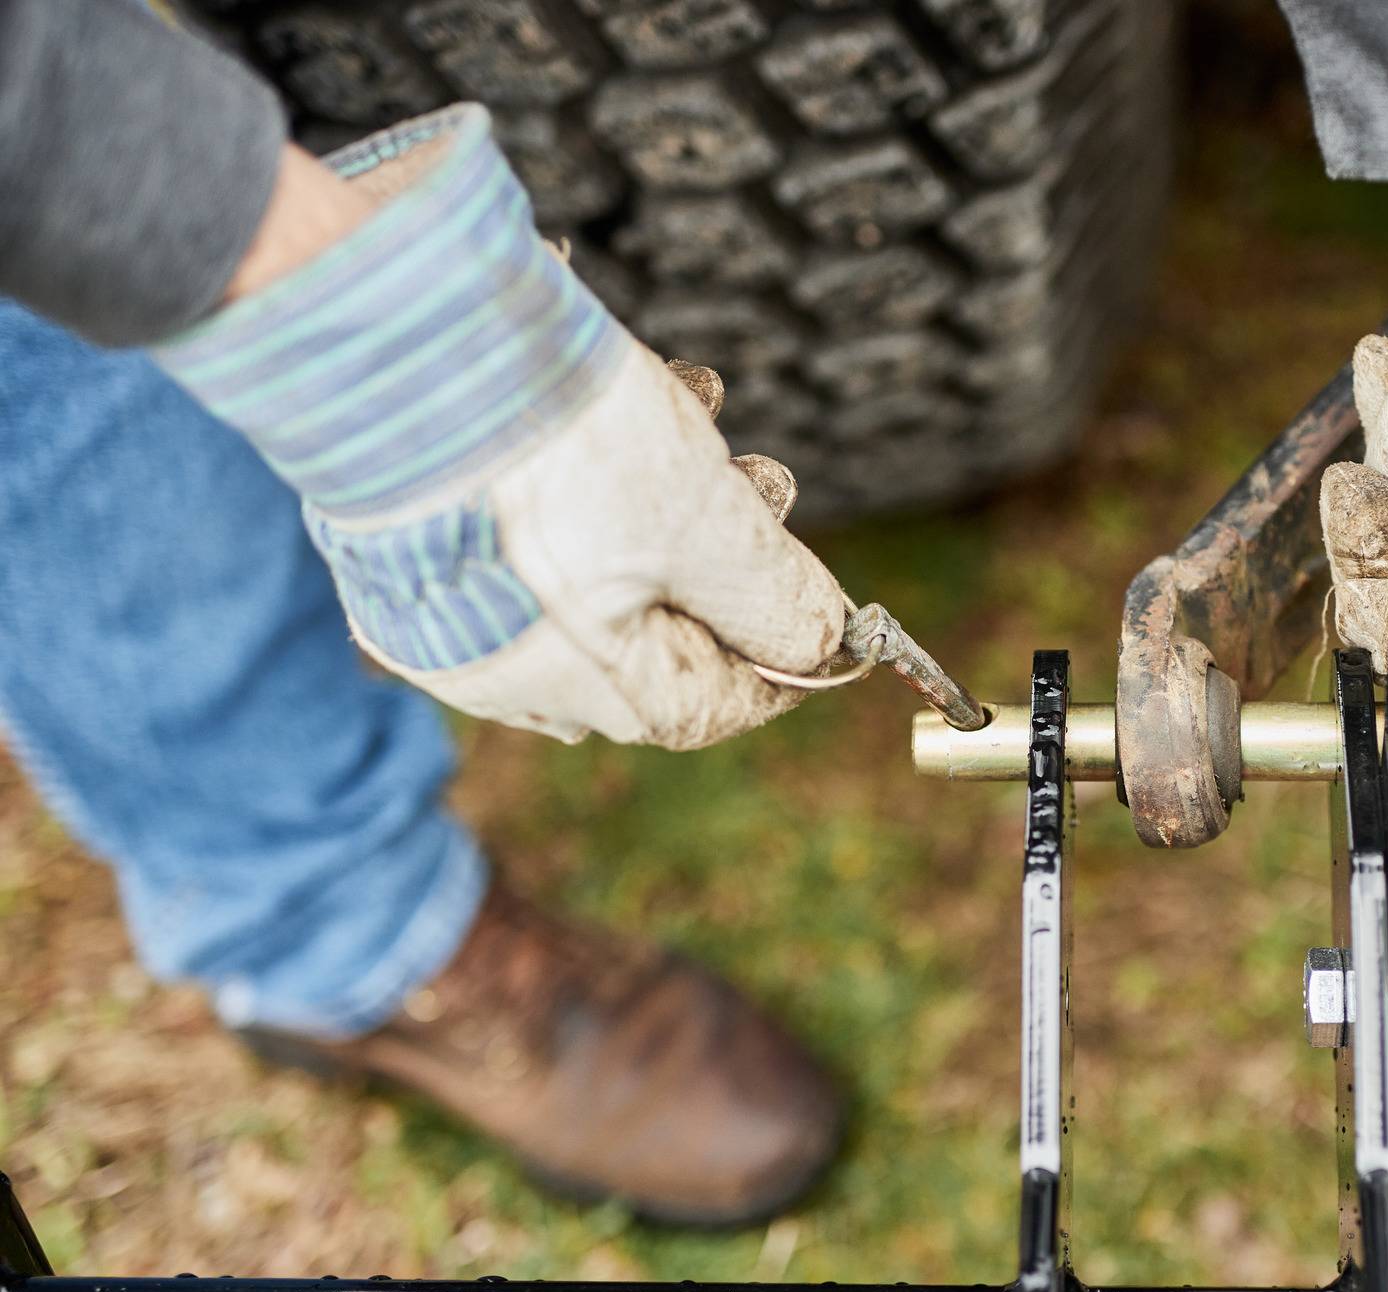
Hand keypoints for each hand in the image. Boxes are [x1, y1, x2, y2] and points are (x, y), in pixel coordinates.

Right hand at [155, 105, 842, 748]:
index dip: (780, 663)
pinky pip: (526, 521)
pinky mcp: (406, 525)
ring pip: (597, 563)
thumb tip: (821, 645)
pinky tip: (632, 386)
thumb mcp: (704, 524)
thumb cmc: (551, 440)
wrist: (384, 317)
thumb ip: (771, 597)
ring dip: (671, 490)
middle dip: (727, 552)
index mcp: (569, 683)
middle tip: (770, 480)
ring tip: (706, 405)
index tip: (832, 618)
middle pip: (652, 629)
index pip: (702, 708)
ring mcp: (440, 596)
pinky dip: (591, 468)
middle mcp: (494, 662)